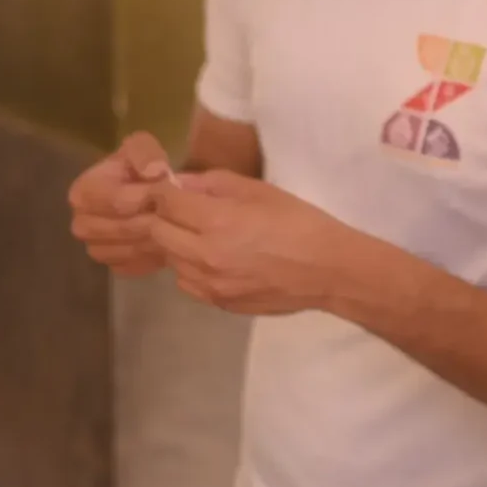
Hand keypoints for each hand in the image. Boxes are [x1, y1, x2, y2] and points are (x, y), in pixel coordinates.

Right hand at [69, 132, 174, 276]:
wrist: (143, 191)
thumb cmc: (138, 165)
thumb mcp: (141, 147)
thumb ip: (145, 153)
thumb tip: (154, 172)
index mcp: (82, 193)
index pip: (115, 201)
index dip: (143, 197)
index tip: (165, 192)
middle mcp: (81, 224)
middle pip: (122, 229)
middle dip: (151, 219)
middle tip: (174, 210)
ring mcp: (95, 248)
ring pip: (129, 250)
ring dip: (154, 238)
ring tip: (172, 224)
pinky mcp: (112, 265)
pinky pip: (133, 266)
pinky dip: (152, 255)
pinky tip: (166, 241)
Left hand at [150, 171, 372, 317]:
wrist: (328, 271)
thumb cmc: (298, 223)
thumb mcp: (258, 190)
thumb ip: (213, 183)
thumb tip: (180, 182)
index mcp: (217, 222)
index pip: (166, 202)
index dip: (166, 191)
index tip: (173, 188)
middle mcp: (205, 256)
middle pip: (158, 233)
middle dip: (165, 217)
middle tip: (183, 211)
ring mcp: (211, 285)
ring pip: (170, 260)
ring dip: (177, 244)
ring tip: (200, 236)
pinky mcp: (219, 303)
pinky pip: (187, 282)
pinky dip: (191, 268)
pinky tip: (212, 259)